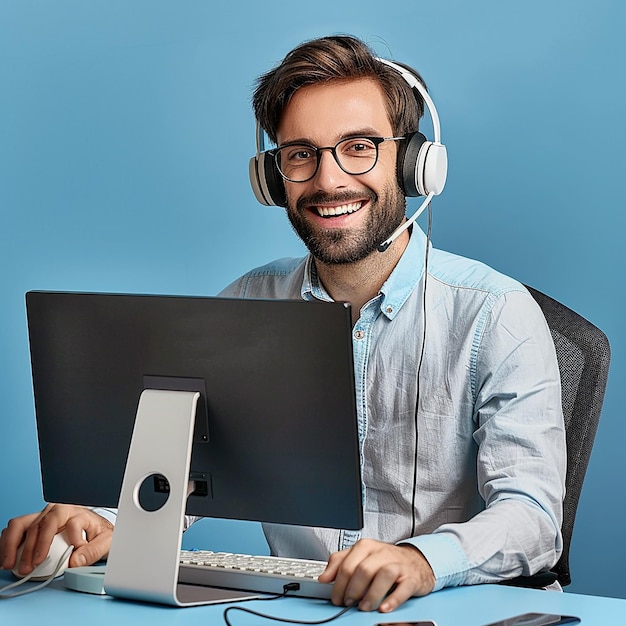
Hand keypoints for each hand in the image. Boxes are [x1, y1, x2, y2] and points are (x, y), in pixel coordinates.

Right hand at [0, 504, 113, 575]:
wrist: (94, 530)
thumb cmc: (98, 534)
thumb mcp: (106, 541)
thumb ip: (93, 551)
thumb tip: (75, 561)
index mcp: (77, 512)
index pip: (71, 522)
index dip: (72, 539)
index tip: (74, 556)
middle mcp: (58, 511)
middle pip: (41, 524)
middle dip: (33, 548)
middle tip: (30, 567)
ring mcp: (43, 516)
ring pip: (21, 524)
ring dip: (12, 544)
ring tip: (10, 563)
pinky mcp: (33, 525)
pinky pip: (15, 530)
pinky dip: (7, 543)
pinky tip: (7, 557)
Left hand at [318, 539, 434, 612]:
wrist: (415, 561)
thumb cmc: (384, 560)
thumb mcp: (360, 556)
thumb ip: (340, 563)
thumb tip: (323, 577)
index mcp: (366, 546)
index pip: (347, 564)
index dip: (339, 583)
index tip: (336, 597)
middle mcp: (382, 553)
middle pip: (363, 569)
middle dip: (352, 590)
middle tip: (348, 603)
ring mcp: (398, 565)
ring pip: (383, 576)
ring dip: (371, 595)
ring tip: (363, 607)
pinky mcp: (411, 578)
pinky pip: (403, 588)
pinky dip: (393, 600)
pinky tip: (384, 608)